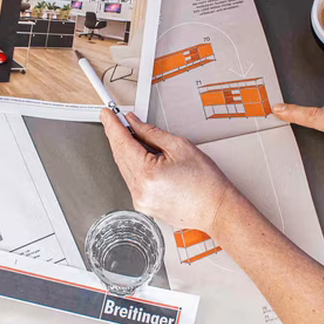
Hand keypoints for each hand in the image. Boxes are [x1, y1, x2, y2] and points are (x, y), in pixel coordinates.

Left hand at [101, 110, 238, 234]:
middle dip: (116, 136)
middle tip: (114, 120)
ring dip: (125, 151)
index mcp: (147, 174)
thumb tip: (134, 124)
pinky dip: (134, 166)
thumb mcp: (180, 147)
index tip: (107, 114)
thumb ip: (151, 133)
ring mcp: (140, 201)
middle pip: (120, 156)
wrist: (217, 209)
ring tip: (133, 136)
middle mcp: (140, 191)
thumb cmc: (206, 183)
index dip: (113, 126)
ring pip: (125, 169)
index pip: (122, 143)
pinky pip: (132, 181)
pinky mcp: (144, 206)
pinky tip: (141, 157)